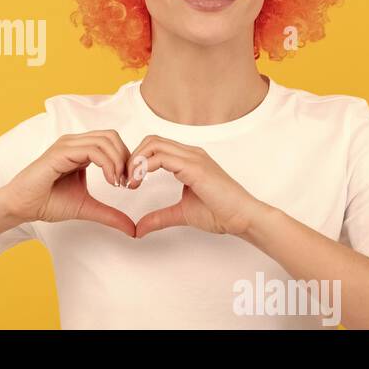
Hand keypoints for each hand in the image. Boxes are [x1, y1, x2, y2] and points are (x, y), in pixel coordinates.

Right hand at [0, 130, 135, 236]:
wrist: (22, 207)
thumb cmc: (47, 202)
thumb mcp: (87, 208)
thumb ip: (110, 214)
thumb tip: (133, 229)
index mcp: (80, 150)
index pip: (112, 142)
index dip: (126, 160)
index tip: (129, 183)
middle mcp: (74, 143)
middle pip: (112, 136)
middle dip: (126, 158)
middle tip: (128, 182)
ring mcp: (67, 145)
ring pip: (105, 140)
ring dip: (119, 161)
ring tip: (118, 183)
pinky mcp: (61, 152)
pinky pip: (93, 150)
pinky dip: (108, 164)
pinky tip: (110, 181)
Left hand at [124, 135, 268, 237]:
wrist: (243, 218)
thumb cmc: (220, 213)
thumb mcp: (181, 214)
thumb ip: (159, 217)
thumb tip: (138, 229)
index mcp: (188, 159)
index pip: (155, 146)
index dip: (137, 160)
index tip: (128, 182)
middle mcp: (190, 153)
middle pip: (151, 140)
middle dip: (132, 157)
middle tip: (125, 180)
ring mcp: (193, 158)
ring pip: (154, 144)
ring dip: (136, 161)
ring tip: (130, 182)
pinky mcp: (195, 167)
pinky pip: (162, 157)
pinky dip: (144, 167)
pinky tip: (139, 182)